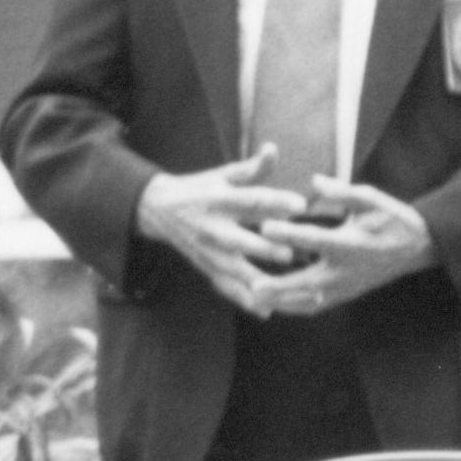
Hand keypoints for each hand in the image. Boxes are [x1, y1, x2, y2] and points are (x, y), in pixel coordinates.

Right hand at [134, 150, 310, 315]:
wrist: (159, 210)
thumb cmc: (201, 188)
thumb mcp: (223, 174)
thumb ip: (252, 168)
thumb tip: (273, 149)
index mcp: (219, 199)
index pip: (250, 200)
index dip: (275, 202)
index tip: (301, 206)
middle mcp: (213, 228)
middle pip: (239, 240)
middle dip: (263, 248)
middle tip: (291, 254)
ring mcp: (208, 253)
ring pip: (236, 272)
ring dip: (262, 283)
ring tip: (292, 290)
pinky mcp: (206, 269)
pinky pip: (227, 289)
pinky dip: (246, 302)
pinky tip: (269, 311)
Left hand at [259, 178, 439, 316]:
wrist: (416, 248)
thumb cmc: (392, 219)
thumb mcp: (372, 199)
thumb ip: (342, 192)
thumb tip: (314, 181)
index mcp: (352, 243)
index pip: (316, 239)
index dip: (289, 234)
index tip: (264, 226)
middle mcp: (346, 270)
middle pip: (306, 282)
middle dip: (278, 286)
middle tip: (251, 285)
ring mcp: (345, 288)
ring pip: (307, 301)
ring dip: (280, 300)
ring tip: (252, 296)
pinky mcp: (344, 296)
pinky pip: (313, 306)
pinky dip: (291, 306)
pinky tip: (270, 302)